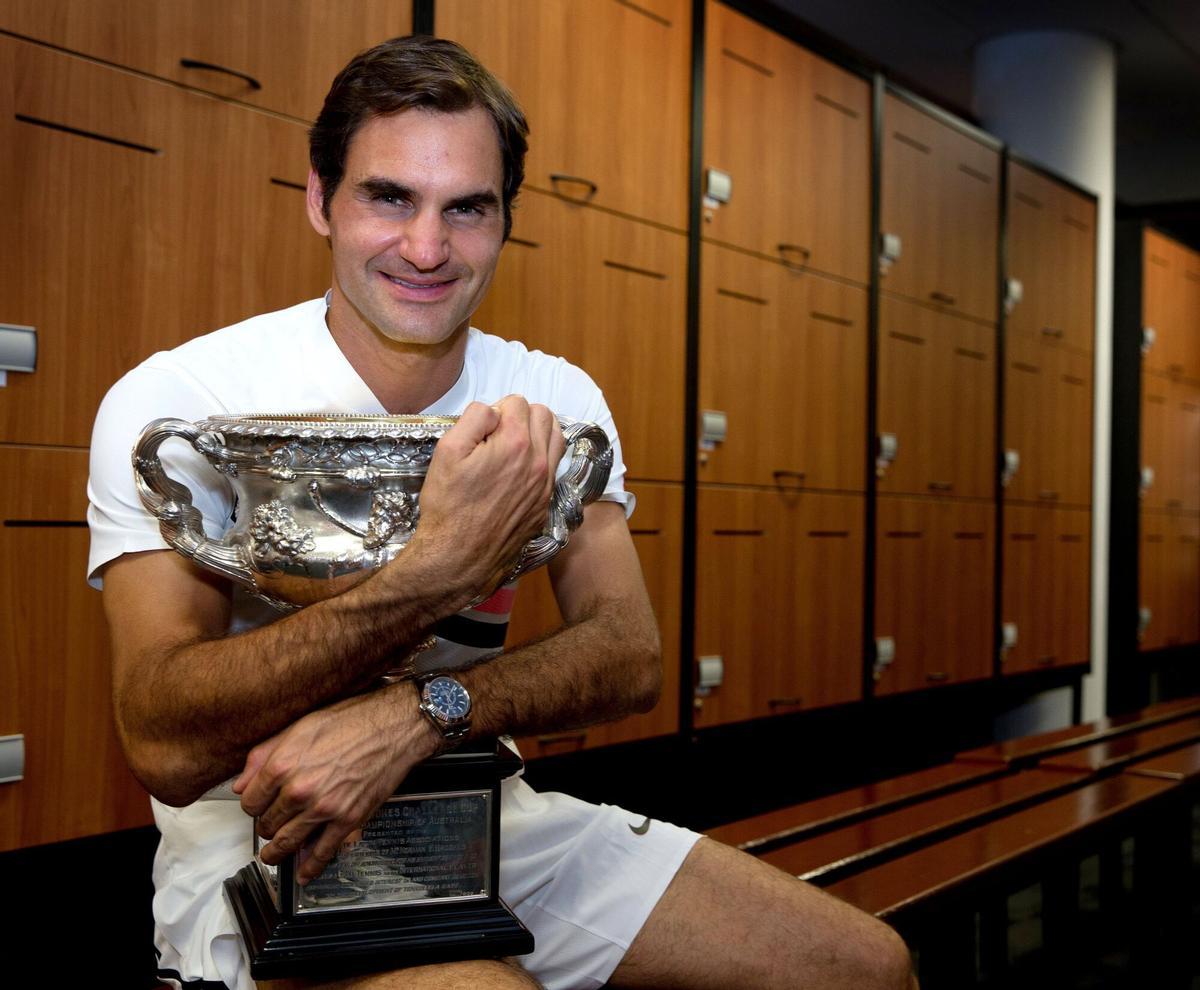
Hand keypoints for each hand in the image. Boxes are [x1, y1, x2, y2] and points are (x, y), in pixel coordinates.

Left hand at [232, 684, 438, 883]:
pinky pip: (322, 852)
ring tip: (273, 854)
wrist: (394, 726)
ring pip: (287, 843)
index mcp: (283, 765)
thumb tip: (241, 783)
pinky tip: (304, 873)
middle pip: (267, 824)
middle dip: (267, 824)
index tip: (259, 805)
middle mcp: (299, 790)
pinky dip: (310, 867)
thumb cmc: (352, 720)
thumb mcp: (300, 726)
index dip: (253, 804)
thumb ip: (265, 754)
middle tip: (273, 821)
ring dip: (276, 853)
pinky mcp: (348, 820)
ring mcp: (323, 809)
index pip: (249, 802)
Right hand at [406, 396, 565, 604]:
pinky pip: (553, 467)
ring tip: (511, 447)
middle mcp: (538, 462)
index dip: (496, 410)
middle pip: (543, 414)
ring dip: (536, 434)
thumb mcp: (448, 450)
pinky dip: (540, 460)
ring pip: (555, 438)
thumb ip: (475, 417)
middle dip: (520, 416)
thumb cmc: (448, 506)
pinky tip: (517, 472)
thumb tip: (495, 410)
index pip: (518, 401)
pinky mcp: (544, 503)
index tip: (482, 429)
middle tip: (496, 435)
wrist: (459, 557)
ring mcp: (546, 484)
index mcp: (515, 443)